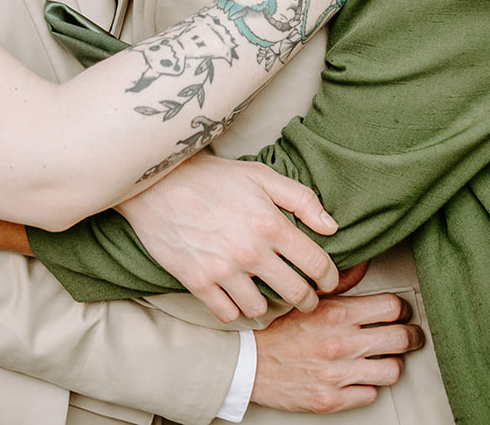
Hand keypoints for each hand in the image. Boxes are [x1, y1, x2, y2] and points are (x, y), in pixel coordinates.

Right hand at [116, 154, 339, 322]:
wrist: (158, 183)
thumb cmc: (213, 177)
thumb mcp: (261, 176)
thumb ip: (302, 199)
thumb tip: (331, 227)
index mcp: (271, 224)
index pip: (317, 264)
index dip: (330, 278)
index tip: (328, 282)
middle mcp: (251, 251)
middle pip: (296, 294)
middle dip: (308, 300)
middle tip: (306, 298)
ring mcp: (223, 270)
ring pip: (261, 308)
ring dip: (268, 304)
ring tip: (265, 293)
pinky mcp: (197, 282)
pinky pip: (228, 314)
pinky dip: (235, 309)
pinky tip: (236, 296)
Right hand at [252, 263, 423, 413]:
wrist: (251, 365)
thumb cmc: (281, 332)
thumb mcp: (310, 299)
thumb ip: (340, 283)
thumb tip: (366, 264)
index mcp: (336, 313)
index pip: (393, 307)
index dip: (402, 309)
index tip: (401, 313)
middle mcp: (340, 343)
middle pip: (402, 338)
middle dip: (412, 336)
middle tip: (410, 336)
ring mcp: (337, 374)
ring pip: (393, 371)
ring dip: (392, 364)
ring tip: (386, 359)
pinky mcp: (332, 400)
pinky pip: (371, 394)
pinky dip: (369, 386)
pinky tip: (361, 377)